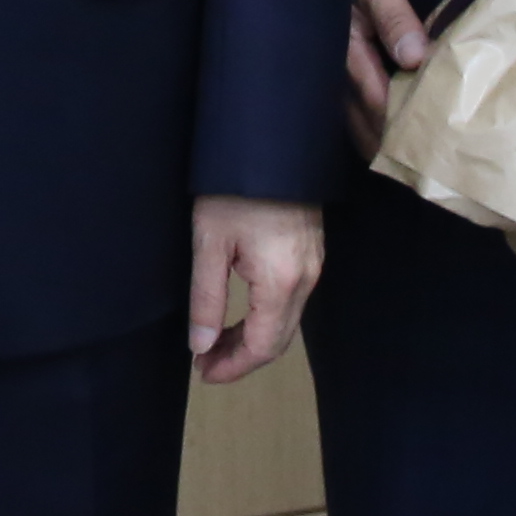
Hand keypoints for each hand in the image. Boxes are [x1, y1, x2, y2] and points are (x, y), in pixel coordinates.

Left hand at [190, 195, 322, 382]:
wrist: (271, 141)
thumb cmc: (234, 189)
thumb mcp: (209, 244)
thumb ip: (207, 299)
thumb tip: (200, 345)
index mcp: (281, 282)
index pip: (262, 346)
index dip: (233, 367)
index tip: (204, 373)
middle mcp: (306, 280)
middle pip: (279, 340)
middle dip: (242, 358)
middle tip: (206, 364)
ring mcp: (314, 266)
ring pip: (287, 322)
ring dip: (254, 339)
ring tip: (216, 343)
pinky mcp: (312, 253)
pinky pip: (293, 301)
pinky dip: (267, 318)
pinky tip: (241, 315)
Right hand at [344, 0, 433, 152]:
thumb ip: (394, 15)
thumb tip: (414, 58)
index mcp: (348, 49)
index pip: (378, 102)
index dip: (405, 124)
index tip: (436, 140)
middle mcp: (339, 70)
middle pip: (367, 123)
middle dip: (396, 143)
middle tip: (431, 161)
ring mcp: (336, 75)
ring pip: (359, 123)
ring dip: (386, 140)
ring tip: (417, 159)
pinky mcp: (342, 73)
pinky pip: (355, 113)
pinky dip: (375, 128)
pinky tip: (395, 139)